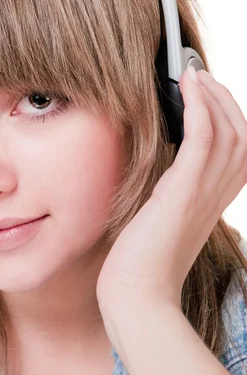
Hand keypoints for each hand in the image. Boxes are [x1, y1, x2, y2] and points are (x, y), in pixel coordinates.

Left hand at [96, 67, 246, 311]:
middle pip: (242, 134)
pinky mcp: (184, 192)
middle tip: (200, 79)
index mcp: (214, 203)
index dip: (227, 119)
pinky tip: (186, 89)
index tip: (205, 97)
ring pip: (230, 131)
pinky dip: (199, 108)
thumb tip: (160, 176)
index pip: (238, 151)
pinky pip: (204, 139)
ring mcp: (204, 194)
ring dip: (213, 97)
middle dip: (224, 101)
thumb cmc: (140, 267)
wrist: (137, 297)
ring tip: (193, 77)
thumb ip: (169, 198)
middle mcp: (218, 196)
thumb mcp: (160, 225)